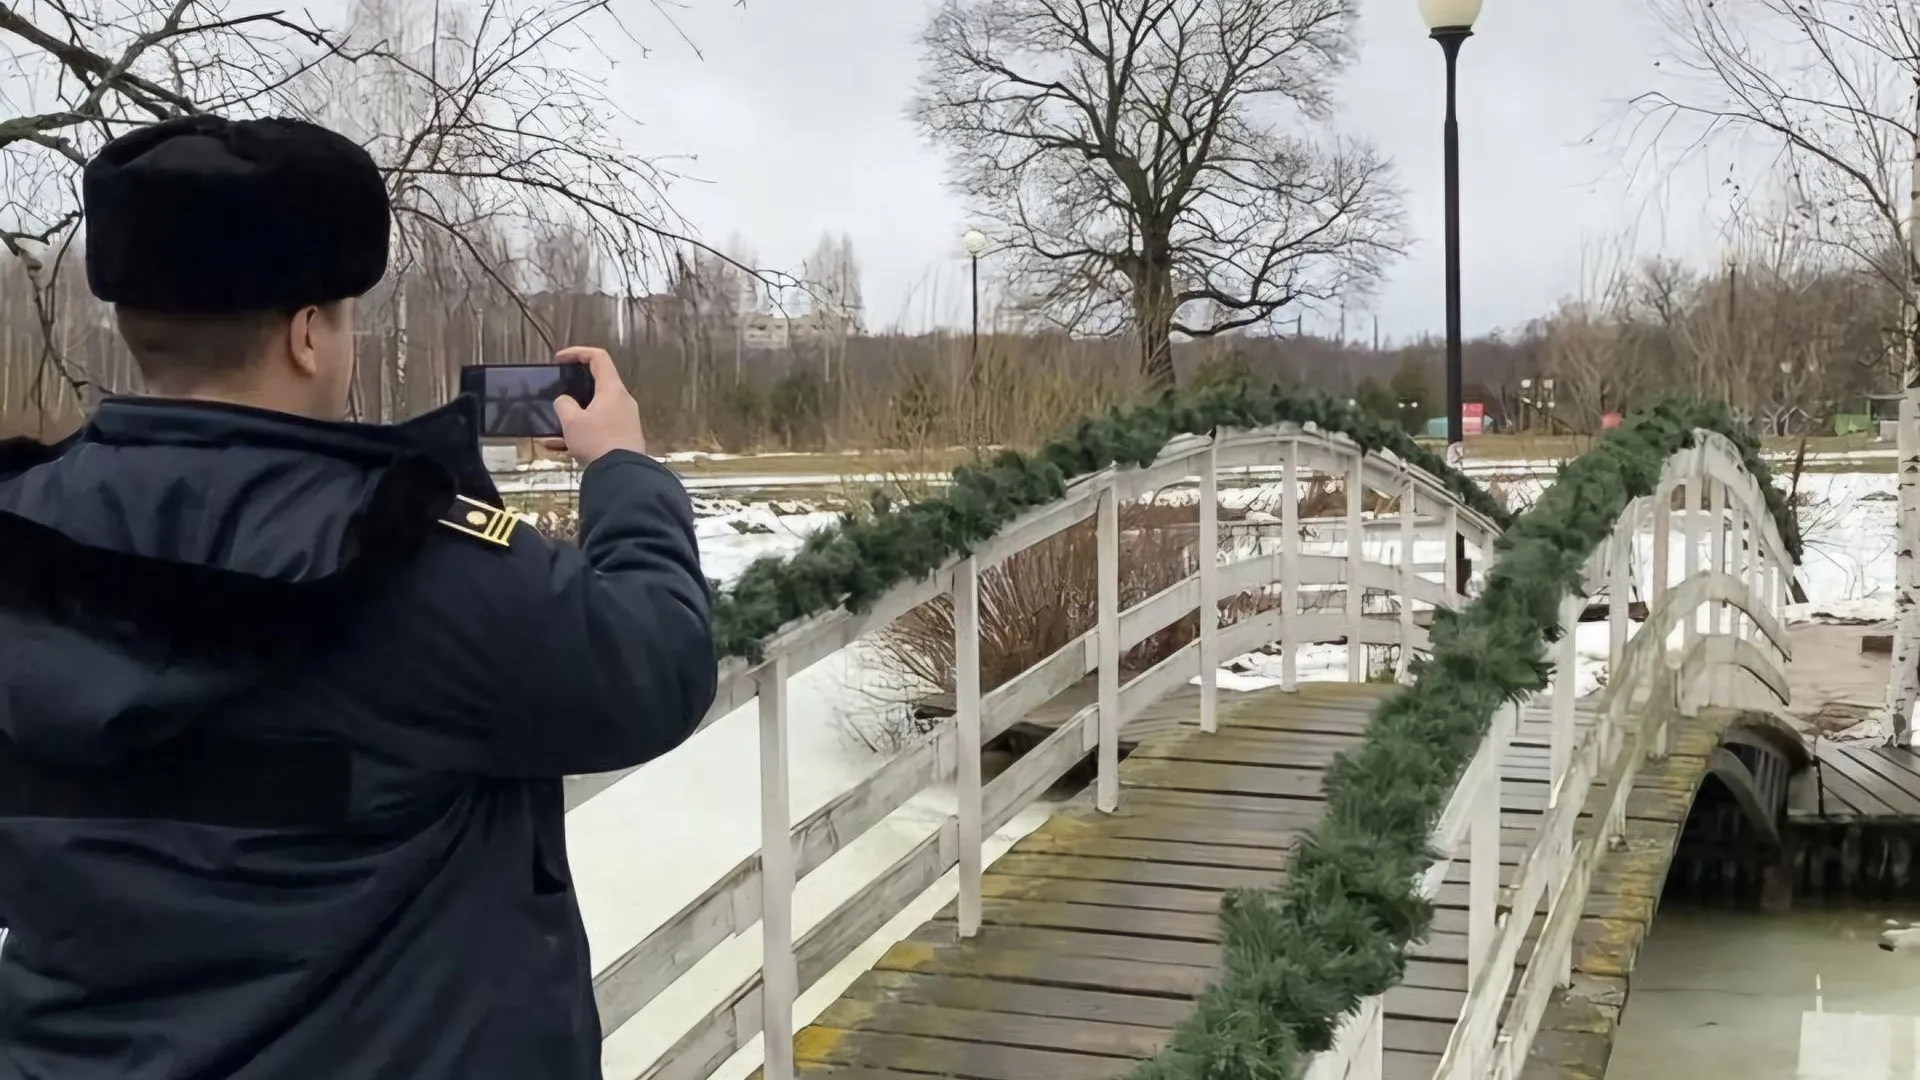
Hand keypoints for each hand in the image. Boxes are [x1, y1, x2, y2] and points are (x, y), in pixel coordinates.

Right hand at [542, 346, 645, 465]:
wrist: (622, 475)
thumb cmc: (597, 441)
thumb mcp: (572, 421)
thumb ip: (564, 404)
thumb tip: (565, 402)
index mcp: (612, 389)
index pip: (598, 357)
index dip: (577, 352)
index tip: (559, 360)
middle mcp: (622, 401)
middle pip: (597, 386)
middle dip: (573, 390)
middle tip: (556, 395)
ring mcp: (624, 421)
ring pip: (594, 411)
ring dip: (573, 417)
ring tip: (551, 428)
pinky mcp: (623, 439)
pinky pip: (598, 430)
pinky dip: (580, 434)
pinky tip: (557, 447)